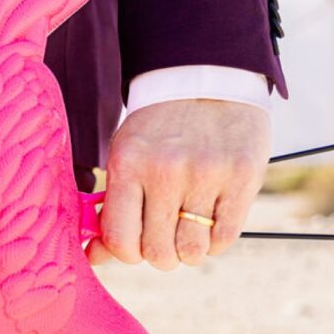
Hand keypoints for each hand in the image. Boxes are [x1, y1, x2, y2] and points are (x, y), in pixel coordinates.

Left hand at [89, 99, 269, 271]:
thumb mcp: (127, 156)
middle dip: (162, 253)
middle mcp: (165, 171)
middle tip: (168, 234)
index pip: (121, 241)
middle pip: (159, 253)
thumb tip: (91, 257)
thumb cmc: (160, 129)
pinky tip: (212, 219)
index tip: (138, 243)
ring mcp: (206, 174)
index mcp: (129, 165)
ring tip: (191, 226)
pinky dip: (215, 240)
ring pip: (192, 252)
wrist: (208, 75)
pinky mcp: (241, 177)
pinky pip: (224, 239)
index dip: (129, 254)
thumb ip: (111, 208)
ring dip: (190, 250)